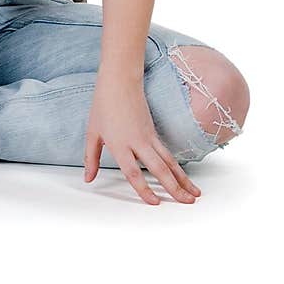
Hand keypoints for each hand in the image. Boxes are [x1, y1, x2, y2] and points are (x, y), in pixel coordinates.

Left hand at [84, 66, 201, 204]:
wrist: (120, 81)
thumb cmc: (103, 105)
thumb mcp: (93, 132)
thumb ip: (90, 158)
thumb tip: (87, 179)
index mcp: (120, 144)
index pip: (133, 172)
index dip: (144, 189)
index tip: (155, 203)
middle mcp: (137, 142)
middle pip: (159, 169)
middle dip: (174, 188)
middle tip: (188, 203)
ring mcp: (148, 137)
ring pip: (169, 162)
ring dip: (183, 179)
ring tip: (196, 194)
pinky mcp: (153, 132)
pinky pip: (168, 154)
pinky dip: (177, 167)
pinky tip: (184, 178)